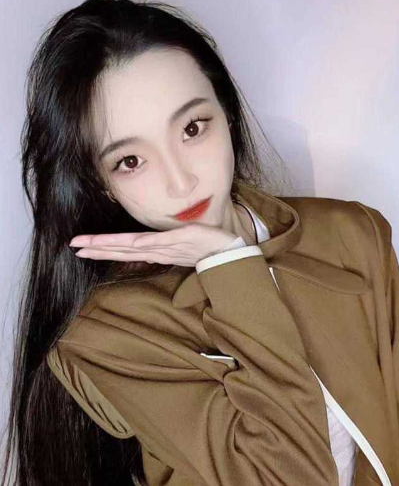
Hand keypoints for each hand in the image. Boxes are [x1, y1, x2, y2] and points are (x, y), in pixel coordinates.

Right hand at [69, 224, 237, 267]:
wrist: (228, 252)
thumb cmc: (205, 247)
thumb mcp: (181, 244)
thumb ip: (164, 243)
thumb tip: (148, 242)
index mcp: (157, 251)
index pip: (125, 250)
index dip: (104, 249)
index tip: (82, 248)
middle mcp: (158, 251)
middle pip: (123, 250)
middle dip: (98, 248)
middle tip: (75, 246)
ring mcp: (167, 247)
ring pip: (133, 246)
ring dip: (110, 246)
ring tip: (88, 245)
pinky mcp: (180, 241)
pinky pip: (157, 243)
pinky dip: (141, 244)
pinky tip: (127, 242)